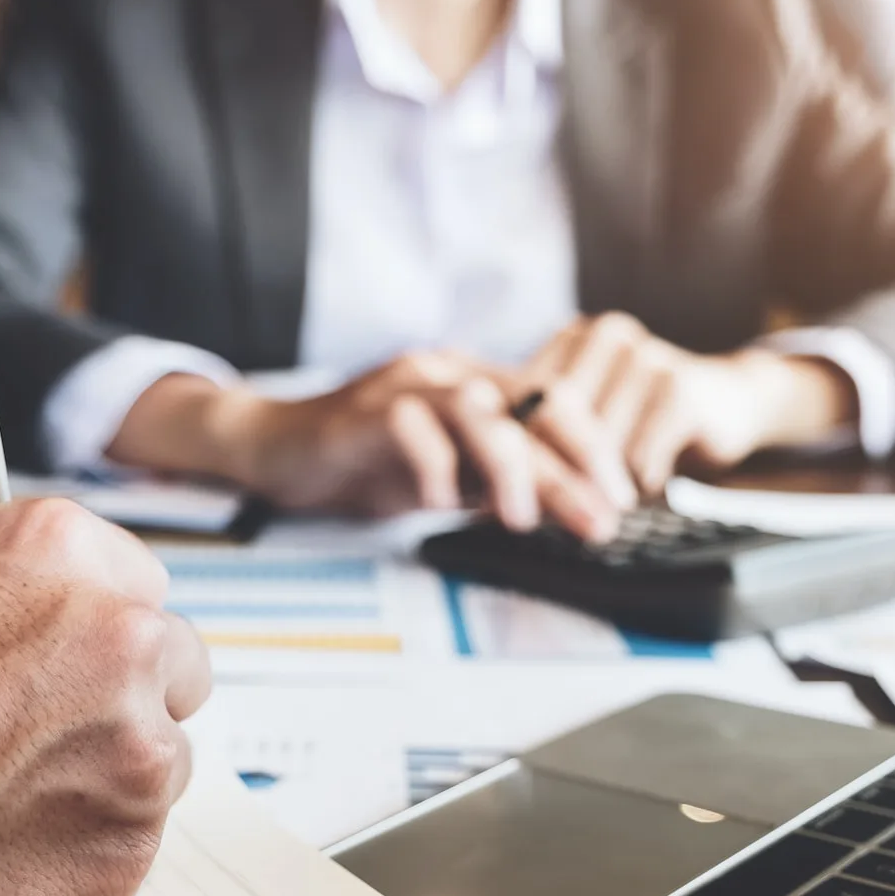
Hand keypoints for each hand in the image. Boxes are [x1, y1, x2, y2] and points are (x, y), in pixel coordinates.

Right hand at [0, 499, 209, 895]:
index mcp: (51, 550)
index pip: (136, 575)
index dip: (90, 620)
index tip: (64, 651)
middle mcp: (113, 638)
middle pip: (171, 662)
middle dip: (115, 693)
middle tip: (34, 733)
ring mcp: (130, 752)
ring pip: (161, 757)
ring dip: (103, 774)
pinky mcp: (123, 856)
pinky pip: (133, 842)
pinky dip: (82, 848)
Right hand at [108, 353, 632, 541]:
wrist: (274, 449)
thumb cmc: (362, 463)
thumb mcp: (446, 477)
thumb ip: (497, 484)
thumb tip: (569, 511)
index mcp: (472, 383)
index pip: (551, 403)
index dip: (592, 449)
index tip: (619, 500)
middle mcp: (444, 374)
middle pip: (526, 407)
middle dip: (570, 466)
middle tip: (600, 518)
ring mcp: (402, 388)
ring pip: (475, 410)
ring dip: (508, 467)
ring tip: (522, 521)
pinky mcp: (360, 413)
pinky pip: (408, 428)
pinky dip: (432, 466)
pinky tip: (439, 504)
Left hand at [521, 313, 859, 493]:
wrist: (736, 401)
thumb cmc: (647, 417)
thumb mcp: (593, 414)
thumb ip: (541, 429)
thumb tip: (483, 483)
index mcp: (576, 337)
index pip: (522, 398)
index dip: (509, 448)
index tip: (498, 493)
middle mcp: (607, 336)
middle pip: (551, 422)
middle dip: (549, 470)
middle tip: (549, 508)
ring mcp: (646, 358)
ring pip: (594, 447)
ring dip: (601, 482)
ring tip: (616, 490)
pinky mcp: (680, 391)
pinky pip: (637, 460)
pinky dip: (641, 482)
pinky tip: (651, 480)